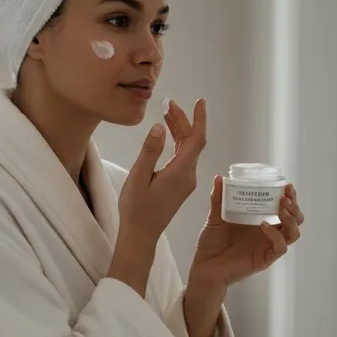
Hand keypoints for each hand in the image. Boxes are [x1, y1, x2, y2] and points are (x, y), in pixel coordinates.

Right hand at [116, 98, 206, 248]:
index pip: (197, 140)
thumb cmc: (136, 209)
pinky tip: (167, 135)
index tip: (200, 101)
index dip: (199, 119)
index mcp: (181, 172)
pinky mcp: (180, 186)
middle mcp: (188, 176)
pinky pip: (182, 159)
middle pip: (192, 142)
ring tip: (166, 113)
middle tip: (167, 103)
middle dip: (183, 121)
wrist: (140, 235)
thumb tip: (159, 127)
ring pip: (187, 150)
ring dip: (179, 131)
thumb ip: (150, 151)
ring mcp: (185, 182)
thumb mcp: (139, 177)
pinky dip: (176, 143)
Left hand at [189, 177, 304, 287]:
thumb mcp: (215, 217)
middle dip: (294, 206)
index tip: (286, 186)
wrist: (205, 266)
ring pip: (293, 233)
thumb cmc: (212, 243)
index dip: (289, 197)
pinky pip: (280, 247)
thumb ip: (218, 200)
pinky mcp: (265, 259)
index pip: (284, 208)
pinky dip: (276, 236)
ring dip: (291, 219)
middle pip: (295, 219)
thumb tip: (219, 178)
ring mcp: (268, 246)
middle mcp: (268, 233)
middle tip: (285, 197)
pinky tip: (264, 225)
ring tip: (281, 208)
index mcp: (261, 220)